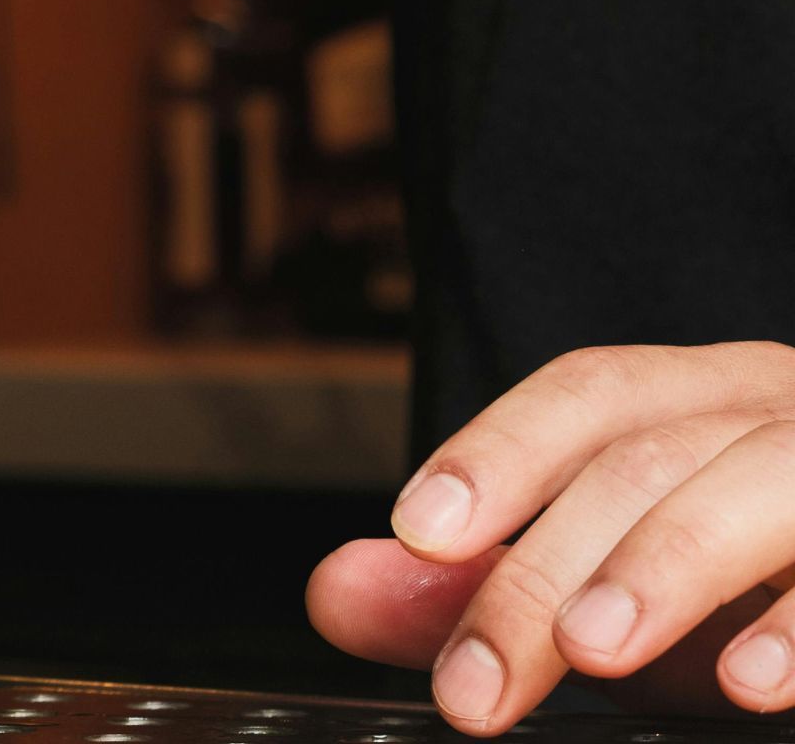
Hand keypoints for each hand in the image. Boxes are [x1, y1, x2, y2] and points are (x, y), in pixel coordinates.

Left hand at [306, 342, 794, 734]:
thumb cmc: (763, 593)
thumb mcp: (615, 596)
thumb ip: (476, 596)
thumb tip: (333, 591)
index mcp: (704, 401)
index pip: (590, 395)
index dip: (499, 451)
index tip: (417, 531)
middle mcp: (785, 412)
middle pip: (649, 456)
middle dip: (547, 568)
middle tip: (475, 689)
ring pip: (767, 482)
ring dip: (671, 565)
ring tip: (593, 652)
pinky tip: (752, 687)